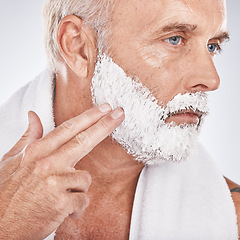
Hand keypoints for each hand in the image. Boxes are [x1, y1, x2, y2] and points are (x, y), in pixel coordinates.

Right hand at [0, 104, 123, 239]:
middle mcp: (47, 163)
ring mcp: (55, 182)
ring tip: (59, 196)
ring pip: (85, 178)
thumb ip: (28, 136)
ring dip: (77, 188)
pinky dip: (76, 206)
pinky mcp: (61, 203)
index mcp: (37, 151)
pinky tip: (61, 210)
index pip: (68, 128)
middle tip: (119, 113)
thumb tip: (33, 114)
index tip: (104, 108)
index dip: (88, 117)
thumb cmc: (6, 193)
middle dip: (105, 125)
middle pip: (83, 140)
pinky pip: (83, 200)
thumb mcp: (12, 160)